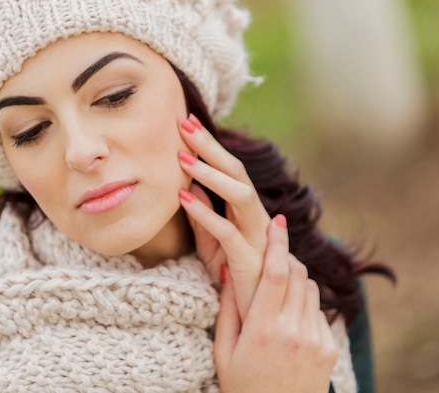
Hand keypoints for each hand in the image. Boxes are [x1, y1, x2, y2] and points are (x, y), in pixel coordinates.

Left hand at [177, 114, 270, 317]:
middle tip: (184, 122)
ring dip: (210, 173)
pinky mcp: (249, 259)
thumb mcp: (212, 243)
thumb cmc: (233, 277)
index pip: (229, 170)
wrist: (257, 316)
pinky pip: (227, 231)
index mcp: (245, 211)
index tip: (185, 122)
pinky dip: (205, 213)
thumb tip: (188, 185)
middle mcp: (255, 217)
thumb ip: (203, 215)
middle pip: (237, 172)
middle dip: (210, 145)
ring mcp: (255, 236)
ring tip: (182, 156)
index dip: (209, 145)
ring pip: (239, 194)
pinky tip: (183, 198)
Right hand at [214, 215, 336, 392]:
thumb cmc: (242, 385)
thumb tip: (230, 268)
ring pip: (311, 289)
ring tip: (279, 291)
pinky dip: (306, 305)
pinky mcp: (329, 348)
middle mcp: (292, 331)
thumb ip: (228, 308)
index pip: (275, 273)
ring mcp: (314, 340)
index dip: (277, 242)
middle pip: (297, 274)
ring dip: (297, 280)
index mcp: (261, 330)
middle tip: (274, 253)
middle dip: (287, 257)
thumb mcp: (223, 351)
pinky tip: (290, 319)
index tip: (277, 221)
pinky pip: (319, 311)